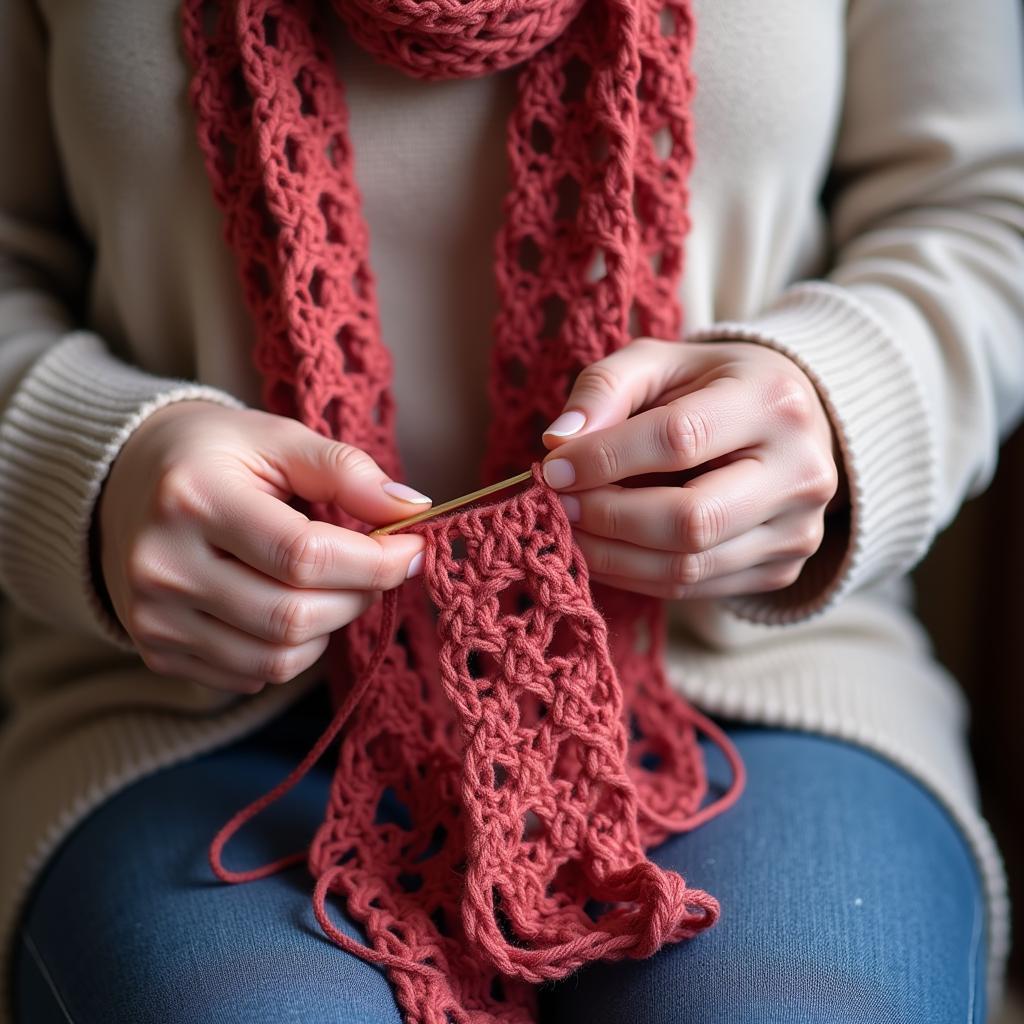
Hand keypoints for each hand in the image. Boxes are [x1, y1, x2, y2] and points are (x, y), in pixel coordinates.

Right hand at [95, 401, 429, 693]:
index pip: (304, 555)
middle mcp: (162, 566)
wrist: (123, 481)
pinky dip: (291, 649)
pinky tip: (287, 603)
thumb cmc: (214, 455)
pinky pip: (253, 675)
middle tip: (377, 567)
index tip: (412, 548)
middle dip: (359, 596)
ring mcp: (153, 617)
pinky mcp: (157, 649)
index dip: (375, 561)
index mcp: (193, 499)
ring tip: (333, 585)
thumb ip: (346, 470)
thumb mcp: (277, 439)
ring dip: (329, 627)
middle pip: (293, 616)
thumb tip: (413, 508)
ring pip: (278, 659)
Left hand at [540, 337, 847, 599]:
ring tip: (570, 529)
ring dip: (612, 555)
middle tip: (559, 505)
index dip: (605, 458)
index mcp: (773, 401)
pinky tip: (604, 550)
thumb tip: (557, 440)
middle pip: (691, 519)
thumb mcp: (660, 362)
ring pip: (689, 565)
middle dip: (608, 517)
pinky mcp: (783, 570)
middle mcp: (801, 470)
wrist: (788, 425)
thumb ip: (605, 387)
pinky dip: (635, 575)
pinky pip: (694, 588)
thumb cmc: (711, 387)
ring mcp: (799, 530)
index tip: (554, 466)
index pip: (679, 438)